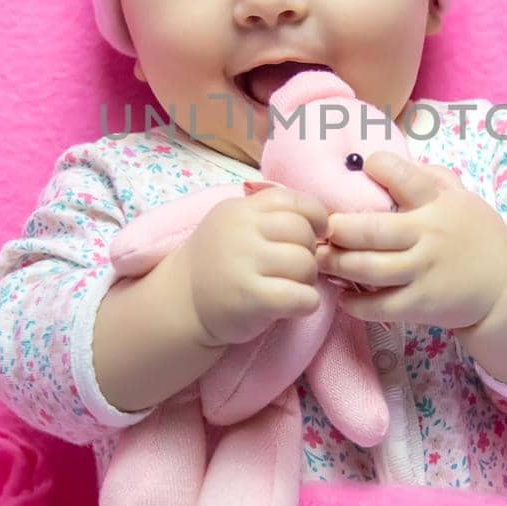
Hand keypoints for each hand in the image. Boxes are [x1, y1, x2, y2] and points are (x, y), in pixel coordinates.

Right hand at [183, 186, 329, 346]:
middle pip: (302, 232)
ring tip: (293, 286)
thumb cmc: (220, 263)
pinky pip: (301, 296)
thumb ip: (270, 217)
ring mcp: (243, 264)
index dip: (314, 215)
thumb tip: (324, 221)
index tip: (317, 232)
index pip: (290, 199)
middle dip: (310, 252)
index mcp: (239, 210)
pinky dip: (307, 303)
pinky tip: (295, 305)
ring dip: (308, 279)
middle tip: (298, 268)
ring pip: (305, 264)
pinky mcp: (250, 299)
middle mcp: (240, 232)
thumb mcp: (235, 226)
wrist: (182, 303)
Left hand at [315, 152, 506, 329]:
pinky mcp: (422, 304)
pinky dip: (355, 302)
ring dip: (337, 264)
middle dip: (338, 228)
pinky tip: (343, 294)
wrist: (505, 282)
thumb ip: (428, 176)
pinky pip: (380, 305)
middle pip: (371, 231)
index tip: (363, 167)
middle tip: (318, 227)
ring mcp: (424, 272)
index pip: (404, 177)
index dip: (379, 166)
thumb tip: (386, 160)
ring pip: (369, 269)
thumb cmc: (475, 233)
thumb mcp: (461, 196)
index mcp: (437, 203)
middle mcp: (429, 236)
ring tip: (319, 258)